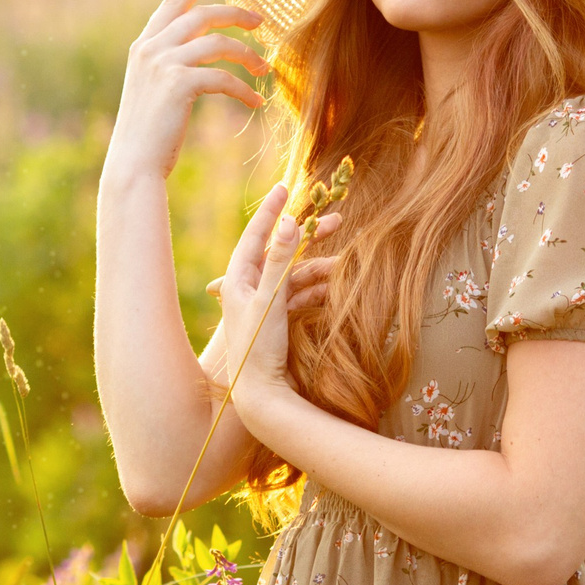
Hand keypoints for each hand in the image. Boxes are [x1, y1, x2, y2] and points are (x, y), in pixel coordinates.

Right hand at [104, 0, 269, 184]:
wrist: (133, 164)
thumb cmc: (149, 135)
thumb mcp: (154, 91)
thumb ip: (169, 66)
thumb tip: (199, 54)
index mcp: (144, 46)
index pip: (174, 2)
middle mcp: (150, 49)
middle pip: (201, 14)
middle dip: (235, 13)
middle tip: (261, 19)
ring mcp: (162, 64)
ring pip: (217, 43)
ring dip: (247, 54)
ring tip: (266, 69)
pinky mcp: (178, 84)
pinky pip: (222, 77)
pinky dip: (244, 89)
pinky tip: (255, 103)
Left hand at [207, 185, 338, 415]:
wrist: (259, 396)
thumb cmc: (257, 348)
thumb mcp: (270, 301)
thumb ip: (280, 261)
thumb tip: (288, 221)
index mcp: (238, 279)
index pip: (255, 235)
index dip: (270, 210)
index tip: (283, 187)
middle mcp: (249, 288)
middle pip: (281, 253)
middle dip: (309, 238)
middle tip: (338, 221)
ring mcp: (265, 304)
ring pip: (296, 276)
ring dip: (320, 270)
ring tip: (345, 268)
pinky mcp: (278, 320)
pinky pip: (301, 296)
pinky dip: (319, 291)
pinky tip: (338, 290)